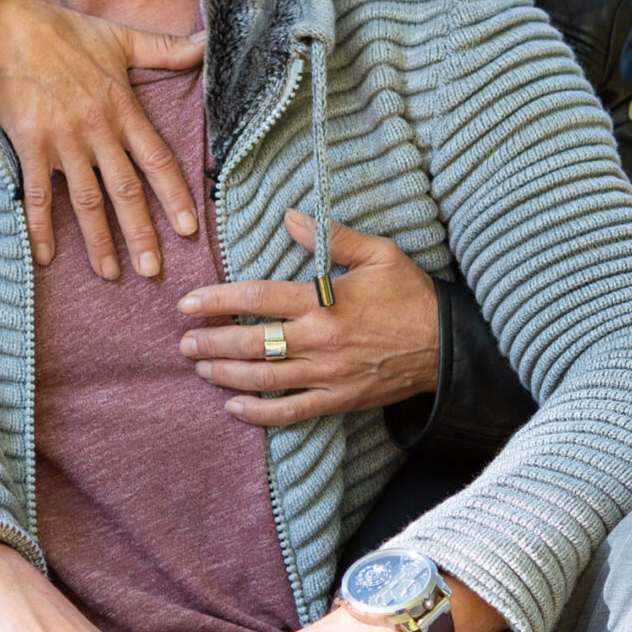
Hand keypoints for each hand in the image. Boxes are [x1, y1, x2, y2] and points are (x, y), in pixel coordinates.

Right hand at [0, 0, 204, 282]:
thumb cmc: (64, 32)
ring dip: (99, 241)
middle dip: (141, 233)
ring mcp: (62, 141)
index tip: (188, 230)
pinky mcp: (30, 145)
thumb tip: (208, 42)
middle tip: (152, 271)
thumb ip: (165, 49)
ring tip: (110, 274)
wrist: (6, 27)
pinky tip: (47, 257)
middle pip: (126, 191)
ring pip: (87, 201)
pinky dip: (42, 227)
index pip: (158, 160)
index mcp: (122, 109)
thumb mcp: (120, 37)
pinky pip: (38, 195)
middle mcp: (98, 130)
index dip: (174, 197)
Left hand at [178, 211, 440, 424]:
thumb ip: (334, 237)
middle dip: (211, 344)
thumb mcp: (381, 254)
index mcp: (325, 301)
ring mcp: (326, 374)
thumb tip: (291, 218)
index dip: (217, 301)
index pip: (258, 299)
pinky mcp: (337, 399)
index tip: (188, 304)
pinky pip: (290, 412)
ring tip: (200, 368)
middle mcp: (319, 340)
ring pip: (263, 379)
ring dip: (225, 375)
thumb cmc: (412, 296)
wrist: (447, 347)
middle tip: (185, 342)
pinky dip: (258, 413)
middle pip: (251, 344)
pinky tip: (233, 407)